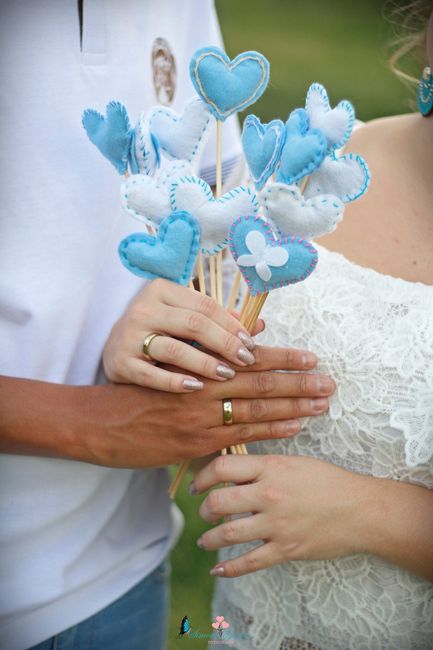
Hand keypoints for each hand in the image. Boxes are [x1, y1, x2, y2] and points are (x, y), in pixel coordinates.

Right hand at [86, 347, 334, 466]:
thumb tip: (248, 334)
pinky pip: (240, 435)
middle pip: (261, 384)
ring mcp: (202, 418)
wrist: (104, 423)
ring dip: (293, 407)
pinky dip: (270, 430)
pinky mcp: (197, 444)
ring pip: (256, 410)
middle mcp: (205, 389)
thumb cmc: (138, 391)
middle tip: (330, 383)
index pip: (251, 359)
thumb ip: (208, 355)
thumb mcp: (169, 366)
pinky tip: (295, 427)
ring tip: (322, 405)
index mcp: (199, 365)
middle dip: (299, 384)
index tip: (313, 358)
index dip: (285, 359)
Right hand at [103, 278, 264, 392]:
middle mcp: (144, 309)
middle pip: (194, 324)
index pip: (205, 305)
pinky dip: (175, 381)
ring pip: (174, 349)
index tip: (251, 342)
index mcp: (161, 291)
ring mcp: (129, 336)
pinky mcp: (121, 362)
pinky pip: (152, 374)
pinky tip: (197, 388)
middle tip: (247, 359)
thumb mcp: (182, 319)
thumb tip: (259, 325)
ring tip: (226, 374)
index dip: (231, 324)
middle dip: (224, 343)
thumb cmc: (158, 332)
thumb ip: (217, 321)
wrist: (112, 351)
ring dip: (204, 362)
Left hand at [191, 454, 372, 576]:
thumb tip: (233, 473)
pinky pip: (249, 562)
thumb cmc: (329, 482)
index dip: (202, 477)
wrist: (361, 509)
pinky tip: (218, 571)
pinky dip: (228, 569)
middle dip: (205, 510)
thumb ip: (263, 467)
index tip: (197, 487)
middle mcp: (268, 494)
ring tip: (205, 541)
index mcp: (270, 468)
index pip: (221, 468)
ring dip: (209, 539)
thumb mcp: (293, 463)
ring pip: (227, 534)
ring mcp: (276, 524)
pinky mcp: (285, 549)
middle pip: (218, 502)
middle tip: (204, 514)